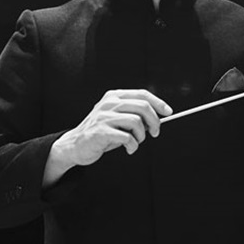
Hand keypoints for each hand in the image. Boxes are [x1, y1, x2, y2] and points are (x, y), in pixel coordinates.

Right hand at [55, 89, 169, 166]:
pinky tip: (129, 149)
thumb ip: (133, 114)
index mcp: (114, 96)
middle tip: (154, 133)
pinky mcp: (101, 131)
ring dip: (142, 136)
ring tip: (136, 142)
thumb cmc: (101, 133)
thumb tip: (157, 118)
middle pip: (143, 107)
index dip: (158, 103)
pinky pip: (127, 137)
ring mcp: (104, 116)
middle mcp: (109, 103)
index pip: (142, 94)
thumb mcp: (116, 118)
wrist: (76, 145)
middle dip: (154, 122)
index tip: (168, 112)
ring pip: (136, 122)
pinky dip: (133, 145)